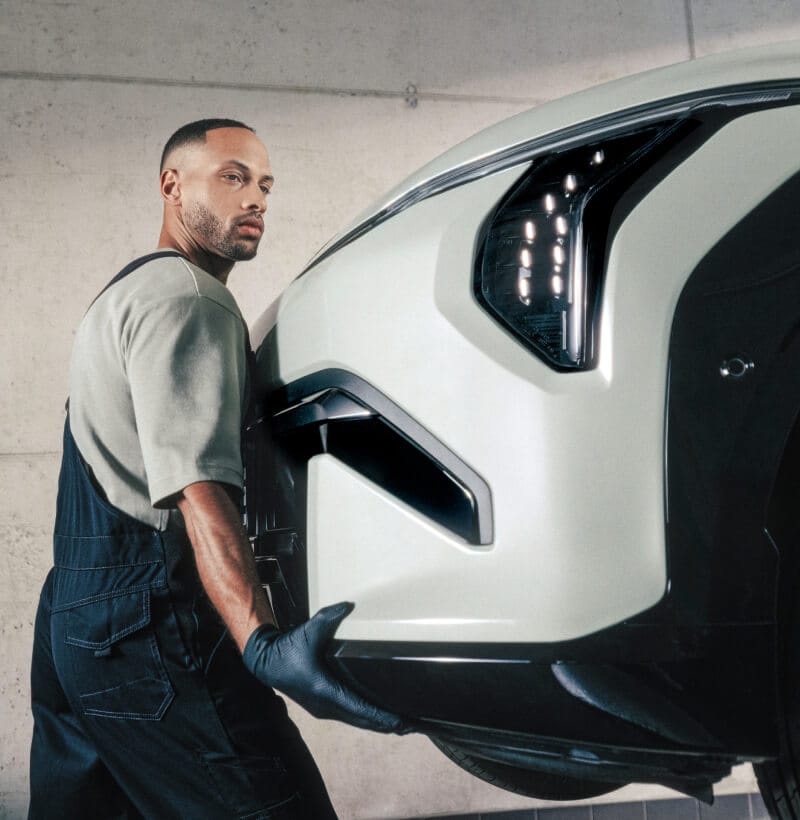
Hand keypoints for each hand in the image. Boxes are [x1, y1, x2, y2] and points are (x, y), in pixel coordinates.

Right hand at [243, 601, 408, 733]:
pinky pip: (349, 716)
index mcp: (325, 690)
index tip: (401, 721)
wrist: (265, 661)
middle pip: (363, 720)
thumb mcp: (309, 630)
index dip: (382, 716)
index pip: (360, 708)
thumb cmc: (287, 648)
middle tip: (412, 725)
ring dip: (378, 724)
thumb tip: (349, 606)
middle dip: (388, 723)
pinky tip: (377, 718)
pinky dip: (366, 718)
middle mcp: (326, 705)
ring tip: (401, 725)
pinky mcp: (322, 706)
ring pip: (356, 721)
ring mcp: (323, 708)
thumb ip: (330, 617)